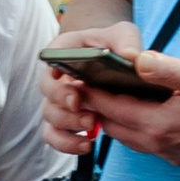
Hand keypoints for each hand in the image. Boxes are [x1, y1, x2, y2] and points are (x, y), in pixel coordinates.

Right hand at [40, 27, 140, 153]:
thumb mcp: (124, 35)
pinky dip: (67, 144)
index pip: (50, 58)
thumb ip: (126, 41)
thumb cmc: (116, 44)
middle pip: (48, 93)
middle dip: (64, 104)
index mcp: (64, 51)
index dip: (56, 69)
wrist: (115, 62)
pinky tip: (87, 145)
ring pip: (49, 118)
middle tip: (84, 109)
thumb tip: (131, 57)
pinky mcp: (64, 122)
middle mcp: (56, 77)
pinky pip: (54, 137)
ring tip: (92, 127)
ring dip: (68, 126)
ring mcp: (57, 101)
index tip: (72, 81)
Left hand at [84, 46, 179, 167]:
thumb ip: (166, 69)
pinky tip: (135, 112)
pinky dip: (130, 127)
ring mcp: (163, 153)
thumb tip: (136, 60)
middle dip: (95, 106)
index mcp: (156, 123)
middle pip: (111, 125)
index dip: (90, 92)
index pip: (110, 107)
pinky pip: (141, 142)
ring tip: (103, 96)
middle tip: (83, 85)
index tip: (74, 77)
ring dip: (111, 118)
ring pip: (124, 136)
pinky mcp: (173, 156)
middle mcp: (154, 143)